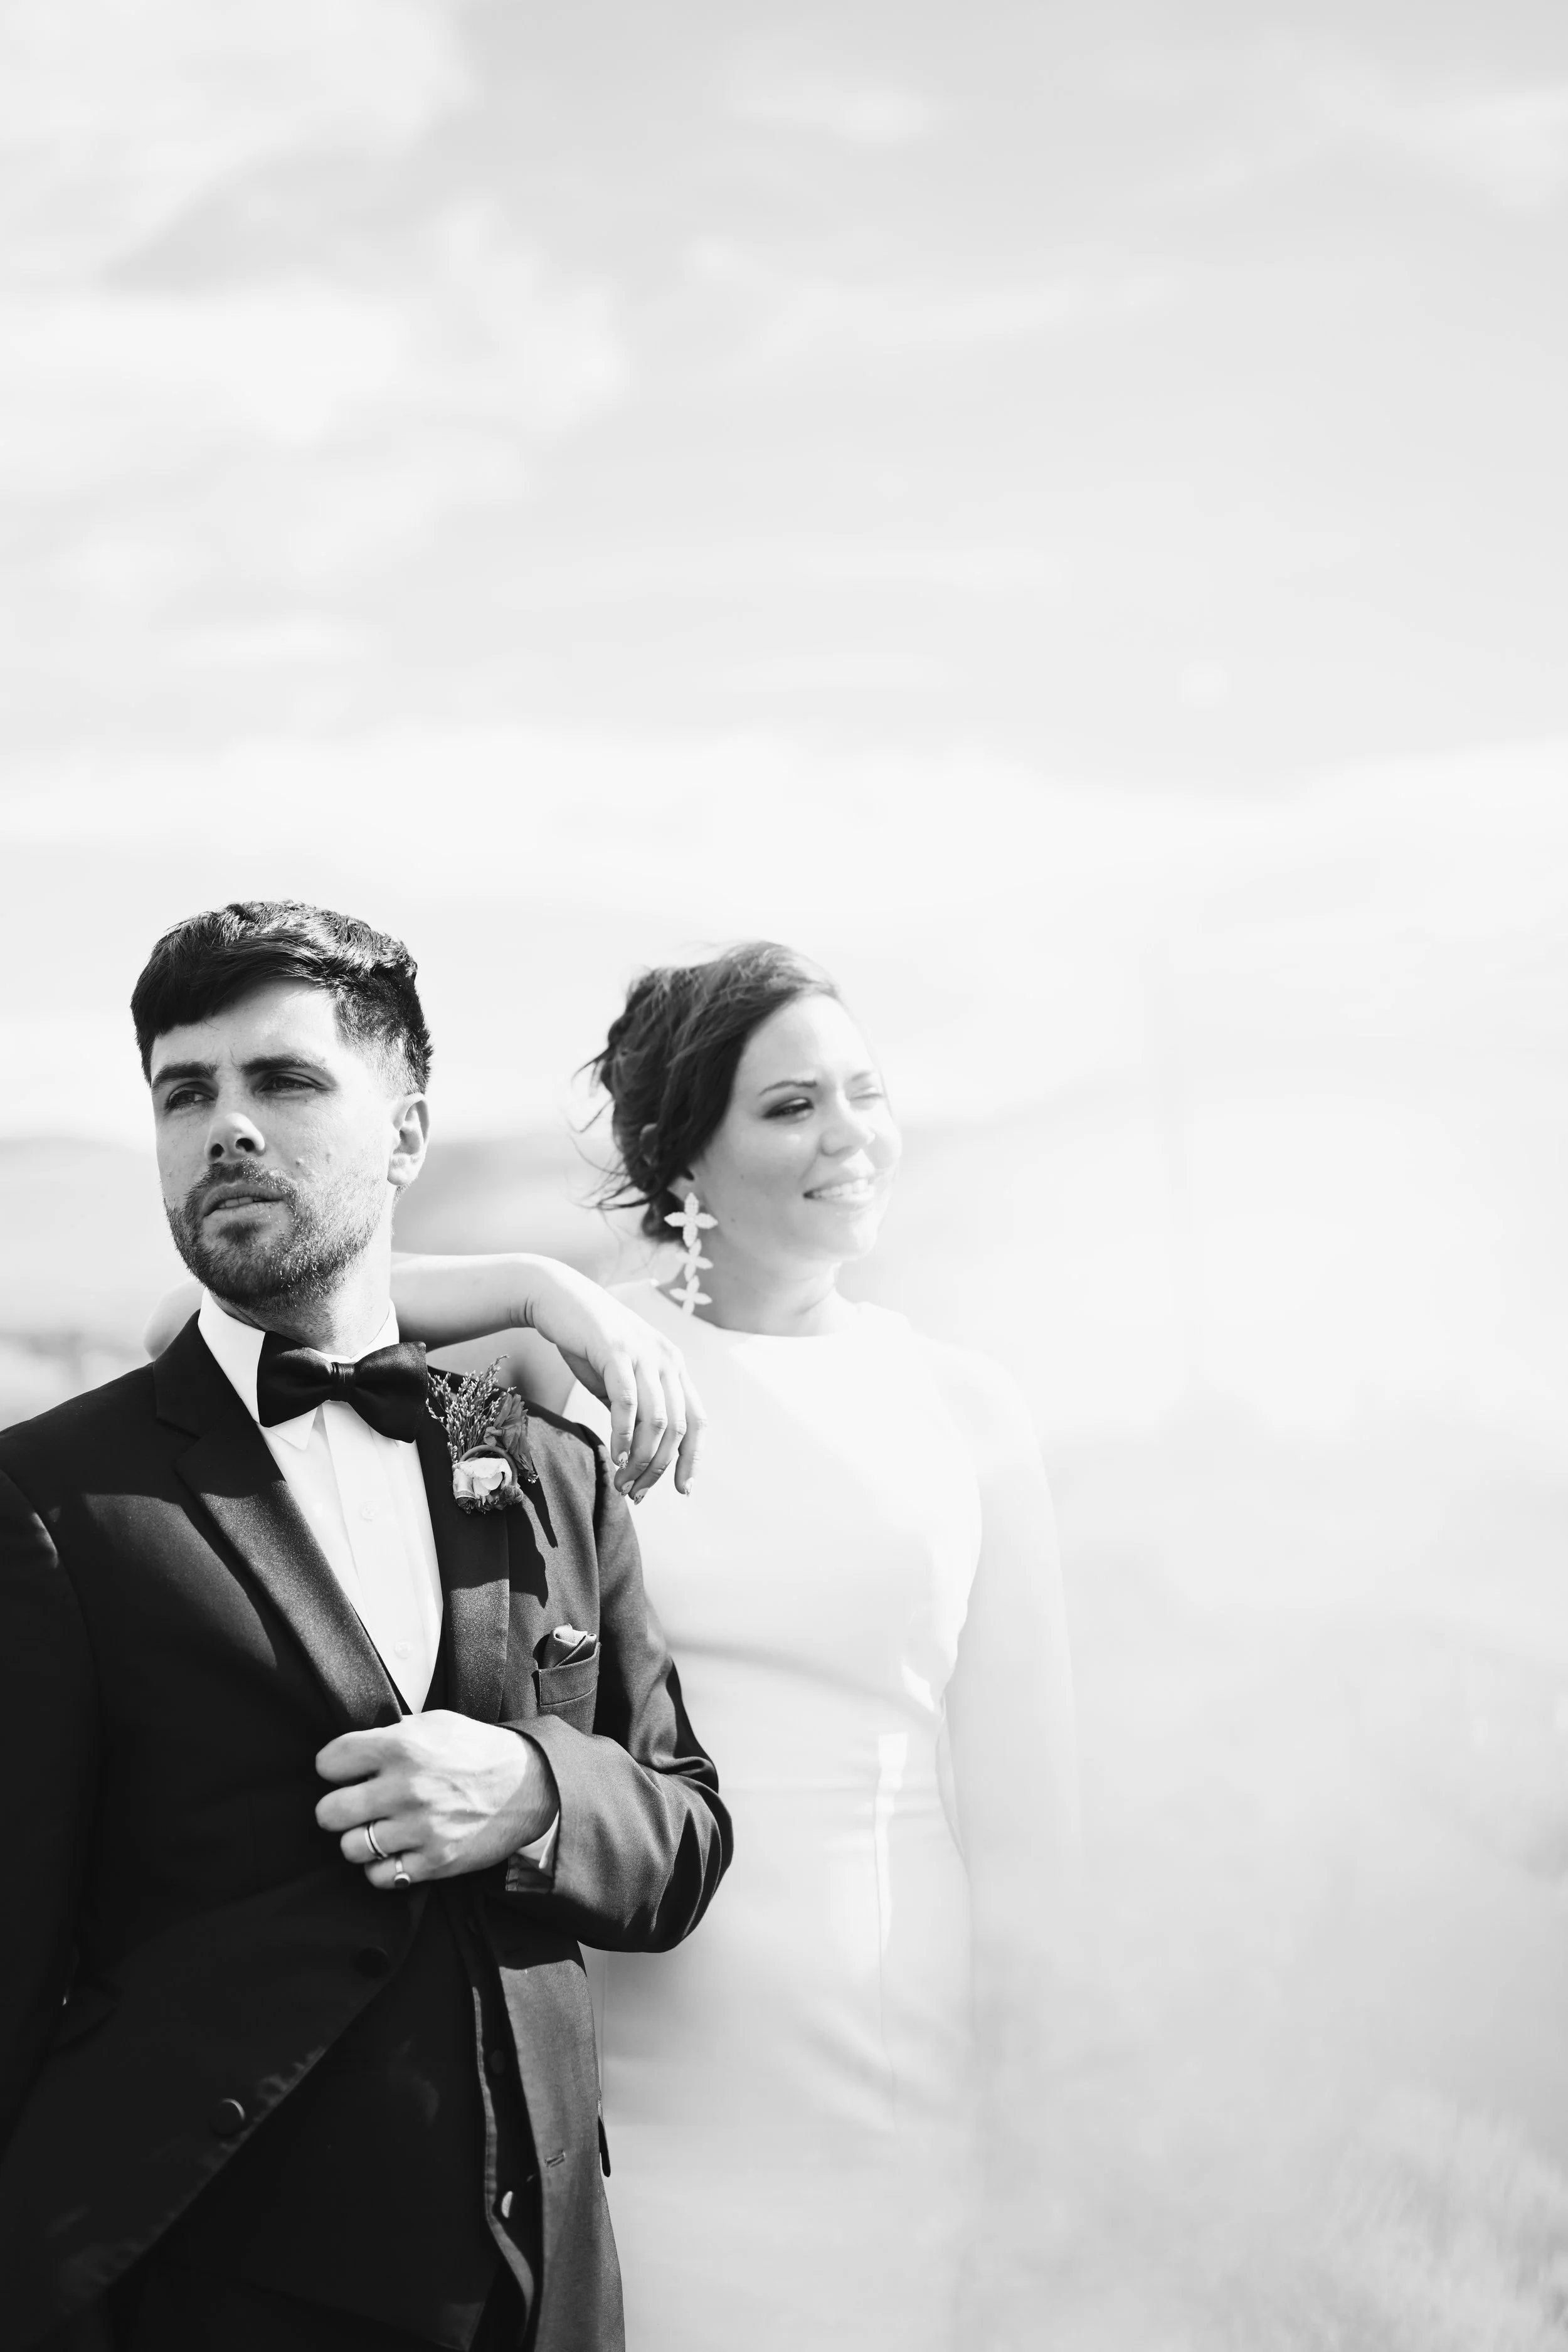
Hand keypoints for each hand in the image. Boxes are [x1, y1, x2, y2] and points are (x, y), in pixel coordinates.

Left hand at [315, 1712, 557, 1890]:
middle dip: (335, 1809)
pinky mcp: (435, 1861)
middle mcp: (406, 1788)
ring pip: (350, 1848)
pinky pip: (380, 1877)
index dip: (334, 1767)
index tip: (345, 1772)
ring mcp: (420, 1828)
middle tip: (352, 1806)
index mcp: (402, 1746)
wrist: (530, 1784)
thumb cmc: (477, 1751)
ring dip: (359, 1841)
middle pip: (329, 1812)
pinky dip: (382, 1868)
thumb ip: (391, 1734)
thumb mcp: (436, 1723)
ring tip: (377, 1830)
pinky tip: (395, 1851)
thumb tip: (353, 1752)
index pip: (329, 1762)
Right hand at [520, 1260, 704, 1499]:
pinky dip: (623, 1435)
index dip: (692, 1458)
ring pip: (656, 1422)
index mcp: (673, 1367)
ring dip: (640, 1459)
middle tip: (636, 1492)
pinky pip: (628, 1403)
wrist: (557, 1298)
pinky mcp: (616, 1351)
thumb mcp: (619, 1378)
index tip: (682, 1489)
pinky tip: (614, 1456)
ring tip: (622, 1482)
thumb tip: (636, 1453)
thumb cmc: (587, 1342)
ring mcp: (644, 1354)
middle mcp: (667, 1360)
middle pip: (678, 1429)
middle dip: (659, 1469)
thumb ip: (633, 1410)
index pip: (697, 1421)